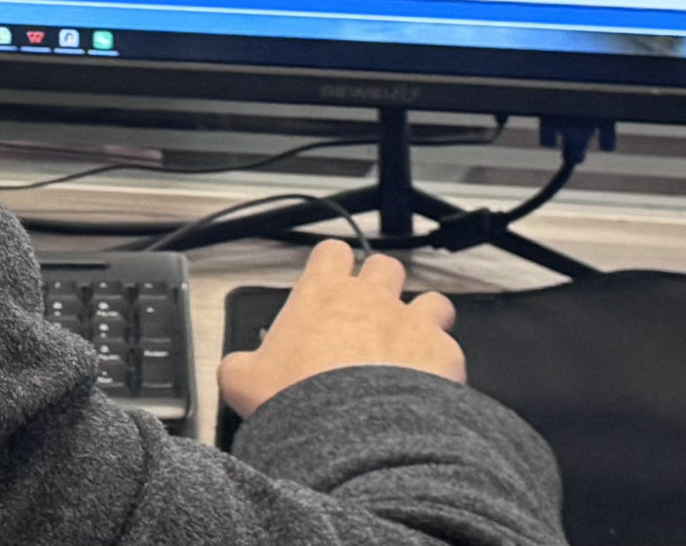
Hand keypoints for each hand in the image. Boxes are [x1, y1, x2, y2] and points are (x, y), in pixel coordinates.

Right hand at [216, 240, 461, 422]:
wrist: (352, 433)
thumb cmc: (300, 399)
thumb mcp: (244, 380)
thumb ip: (240, 365)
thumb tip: (235, 370)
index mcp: (322, 294)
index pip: (332, 253)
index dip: (333, 265)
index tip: (331, 282)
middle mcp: (371, 299)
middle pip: (386, 267)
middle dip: (382, 287)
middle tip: (370, 317)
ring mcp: (412, 323)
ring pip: (431, 300)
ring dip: (423, 319)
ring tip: (411, 346)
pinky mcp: (443, 353)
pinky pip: (450, 348)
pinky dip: (442, 364)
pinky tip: (431, 385)